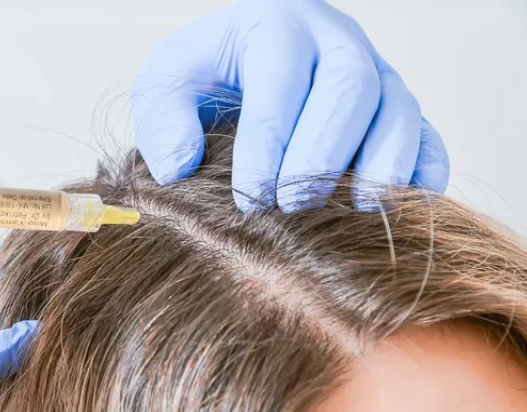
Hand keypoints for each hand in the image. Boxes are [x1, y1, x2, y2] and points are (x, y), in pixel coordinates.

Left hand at [132, 0, 448, 210]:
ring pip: (399, 106)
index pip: (278, 79)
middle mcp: (333, 41)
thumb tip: (179, 169)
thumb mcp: (164, 86)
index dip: (268, 142)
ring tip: (357, 208)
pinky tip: (400, 206)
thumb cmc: (202, 80)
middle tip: (294, 204)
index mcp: (273, 25)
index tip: (249, 200)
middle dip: (324, 150)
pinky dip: (423, 170)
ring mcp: (375, 71)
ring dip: (384, 160)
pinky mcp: (397, 108)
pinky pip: (428, 133)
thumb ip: (161, 121)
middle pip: (350, 84)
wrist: (238, 71)